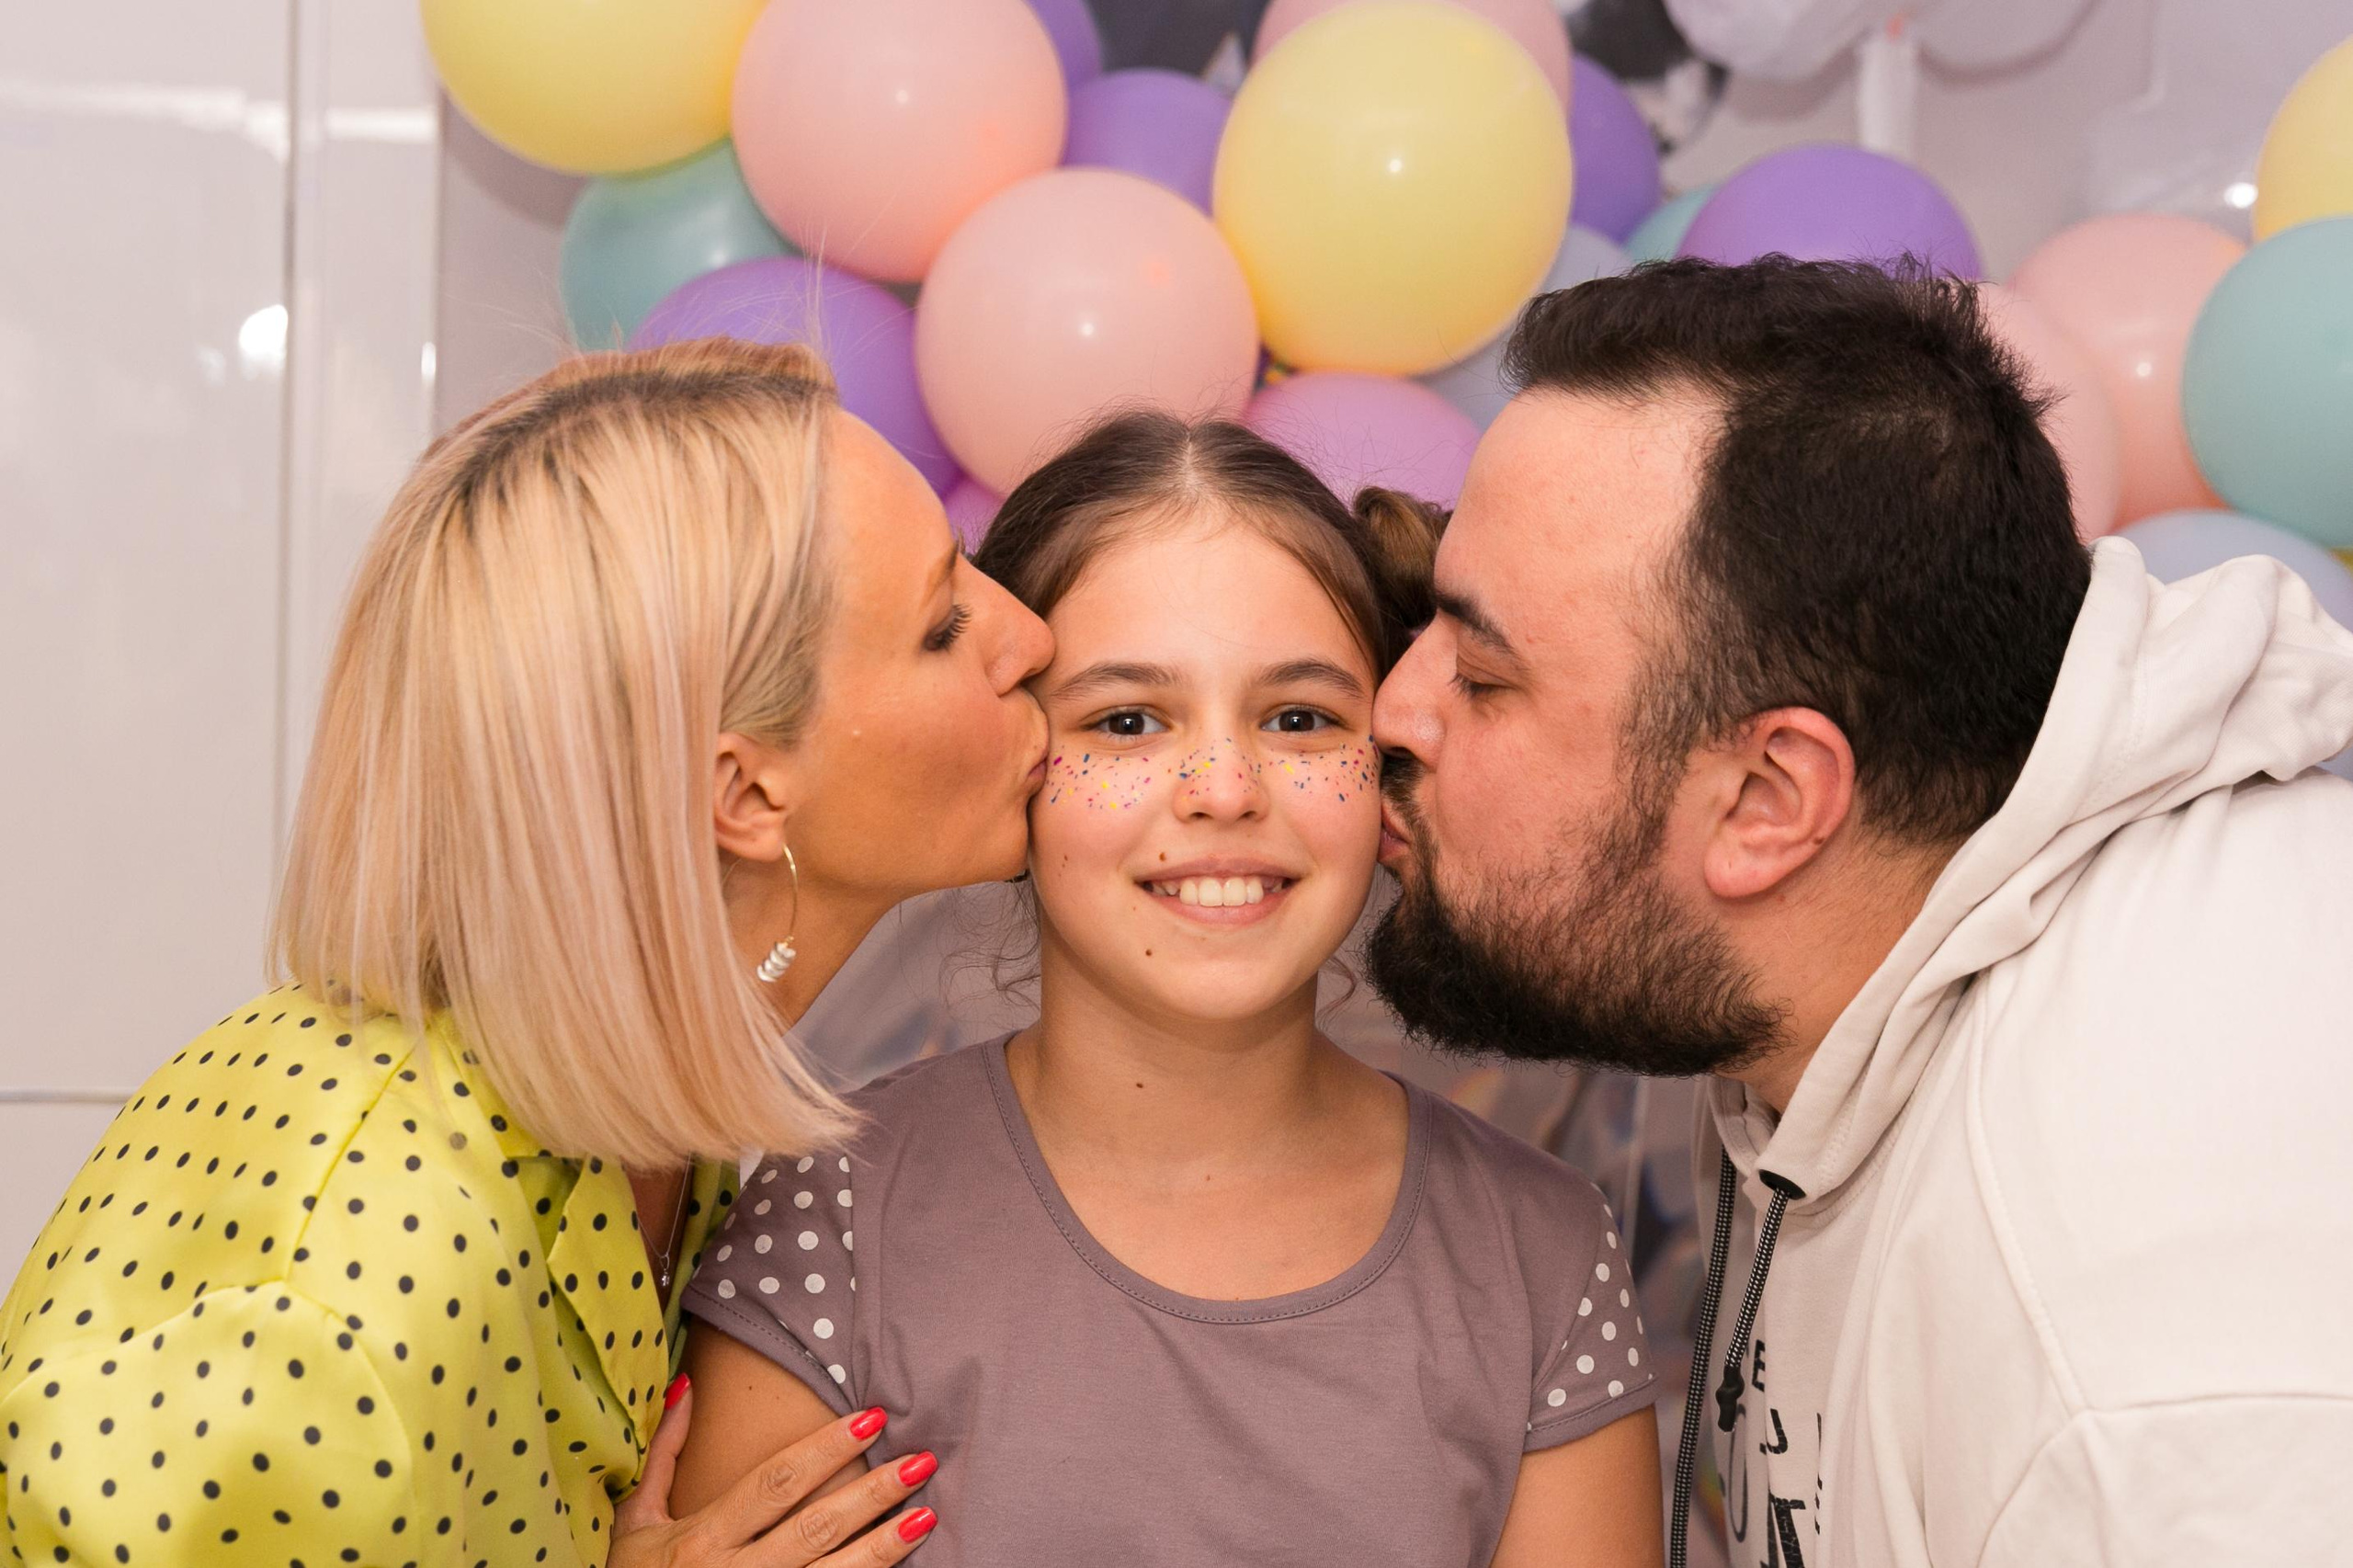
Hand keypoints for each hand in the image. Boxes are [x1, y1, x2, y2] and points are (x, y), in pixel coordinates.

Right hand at [611, 1376, 939, 1566]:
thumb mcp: (636, 1522)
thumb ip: (664, 1455)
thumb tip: (687, 1386)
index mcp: (703, 1538)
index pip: (776, 1483)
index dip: (826, 1449)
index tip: (873, 1418)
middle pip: (815, 1528)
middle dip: (872, 1493)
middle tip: (921, 1461)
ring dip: (883, 1547)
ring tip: (926, 1515)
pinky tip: (900, 1567)